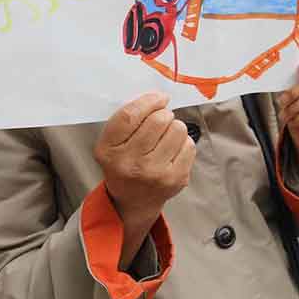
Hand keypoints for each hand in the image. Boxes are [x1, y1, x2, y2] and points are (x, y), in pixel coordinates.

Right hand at [93, 92, 194, 266]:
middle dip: (163, 114)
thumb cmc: (124, 163)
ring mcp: (155, 173)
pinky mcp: (176, 179)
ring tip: (165, 137)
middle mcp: (131, 163)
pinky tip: (172, 150)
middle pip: (158, 120)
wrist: (133, 201)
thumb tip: (158, 98)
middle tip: (161, 120)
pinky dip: (183, 142)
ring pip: (177, 129)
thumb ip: (128, 120)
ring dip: (174, 127)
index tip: (158, 98)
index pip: (130, 116)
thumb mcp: (112, 143)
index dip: (148, 101)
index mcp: (109, 151)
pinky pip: (189, 144)